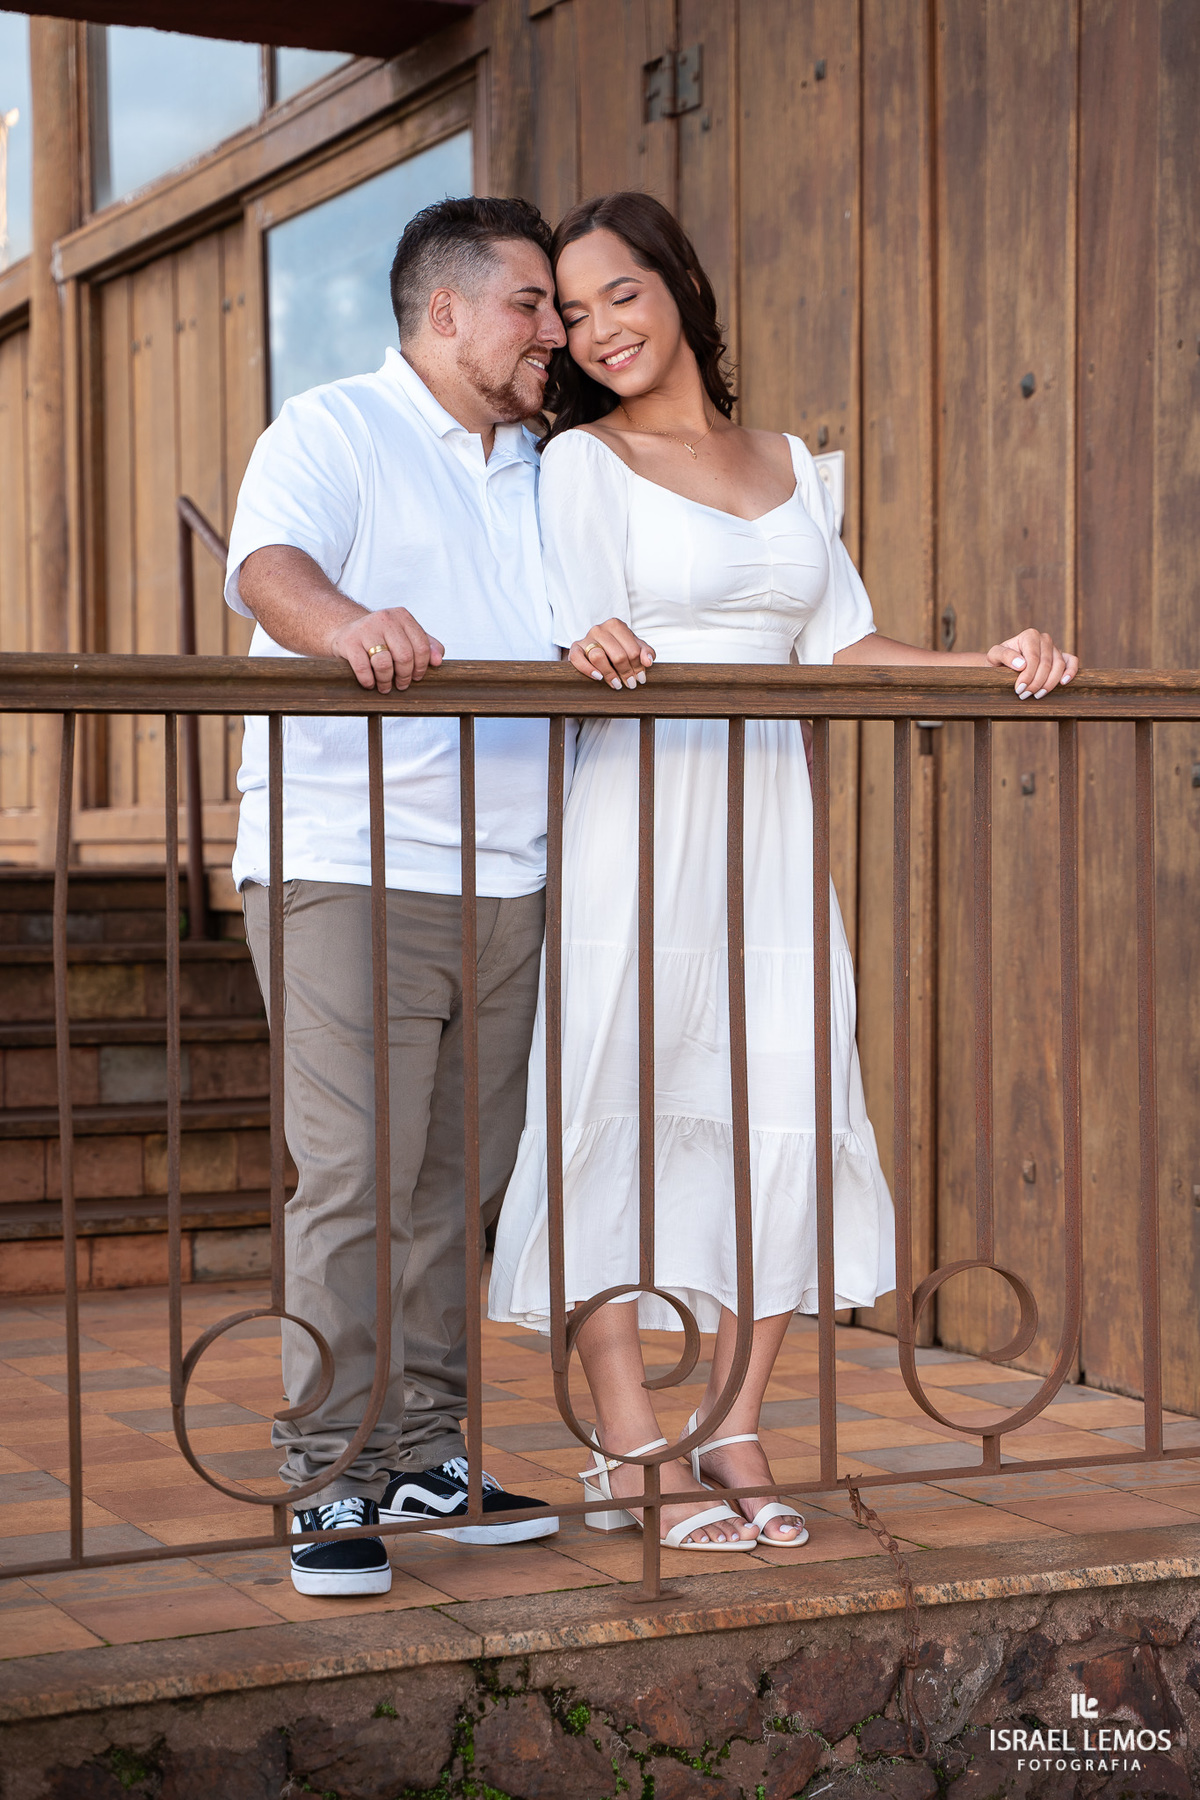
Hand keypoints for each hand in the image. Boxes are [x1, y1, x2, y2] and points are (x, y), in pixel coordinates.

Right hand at [330, 607, 444, 693]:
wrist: (346, 629)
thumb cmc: (381, 637)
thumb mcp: (405, 635)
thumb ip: (427, 645)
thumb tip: (438, 661)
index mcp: (402, 616)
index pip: (422, 646)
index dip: (422, 667)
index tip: (416, 677)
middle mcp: (385, 619)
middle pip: (404, 656)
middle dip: (405, 676)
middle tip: (401, 685)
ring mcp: (365, 629)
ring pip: (384, 663)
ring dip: (386, 681)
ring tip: (385, 686)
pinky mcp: (349, 641)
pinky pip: (363, 667)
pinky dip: (368, 680)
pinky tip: (370, 683)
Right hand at [569, 619, 655, 689]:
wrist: (595, 647)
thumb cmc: (617, 647)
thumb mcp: (634, 646)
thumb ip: (645, 651)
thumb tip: (648, 662)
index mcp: (616, 625)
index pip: (632, 649)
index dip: (639, 667)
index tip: (641, 678)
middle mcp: (600, 629)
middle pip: (618, 655)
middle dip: (626, 672)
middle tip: (630, 684)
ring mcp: (586, 638)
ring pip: (598, 657)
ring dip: (610, 674)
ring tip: (617, 685)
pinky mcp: (575, 648)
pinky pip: (577, 659)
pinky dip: (588, 669)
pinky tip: (599, 678)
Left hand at [985, 628, 1077, 698]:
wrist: (1003, 663)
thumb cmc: (999, 659)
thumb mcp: (994, 655)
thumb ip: (1005, 656)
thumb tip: (1021, 665)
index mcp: (1030, 635)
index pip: (1033, 658)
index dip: (1028, 676)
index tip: (1019, 689)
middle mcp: (1044, 639)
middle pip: (1046, 664)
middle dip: (1036, 683)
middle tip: (1025, 695)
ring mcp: (1055, 648)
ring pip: (1059, 666)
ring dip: (1049, 683)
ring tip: (1037, 695)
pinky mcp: (1062, 656)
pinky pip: (1072, 661)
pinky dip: (1071, 671)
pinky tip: (1063, 683)